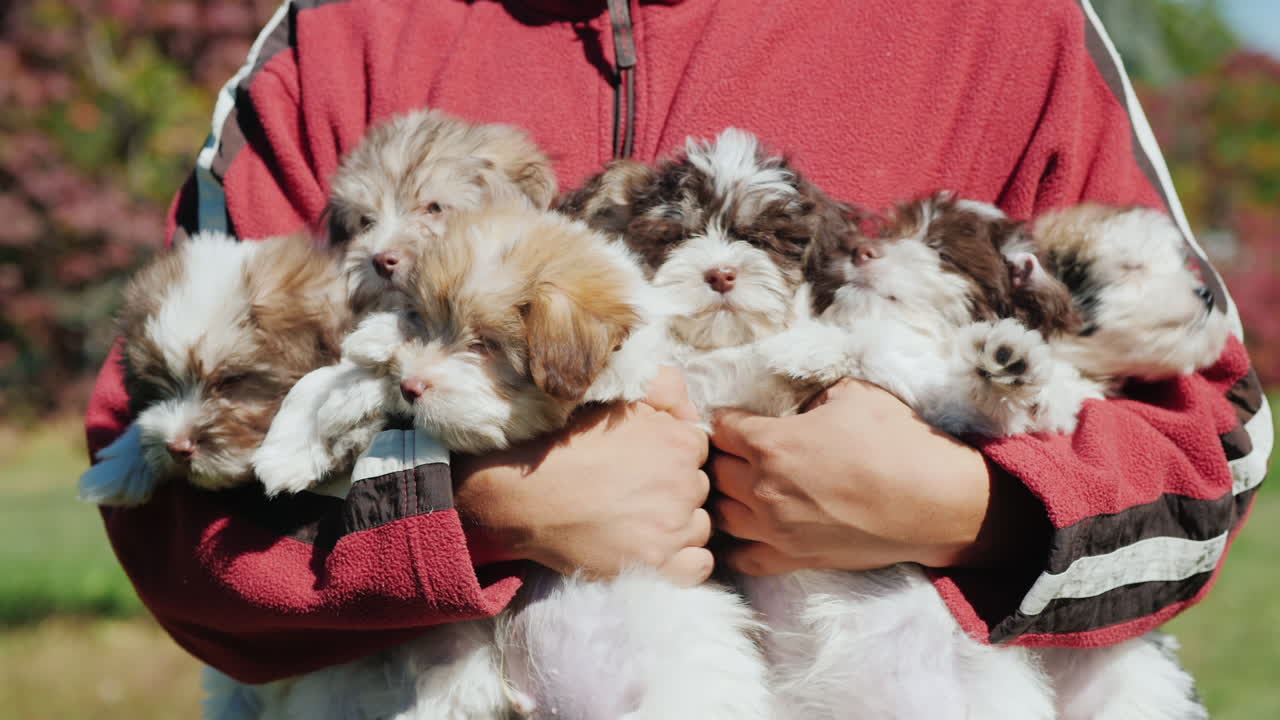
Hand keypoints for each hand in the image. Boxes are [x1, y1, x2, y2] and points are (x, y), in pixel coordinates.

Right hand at [452, 366, 713, 585]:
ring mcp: (672, 527)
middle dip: (675, 491)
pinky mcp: (657, 564)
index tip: (645, 465)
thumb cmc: (566, 446)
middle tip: (634, 493)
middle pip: (699, 490)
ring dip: (678, 526)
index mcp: (679, 441)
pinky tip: (657, 551)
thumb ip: (662, 388)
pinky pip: (699, 566)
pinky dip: (684, 560)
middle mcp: (684, 483)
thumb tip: (686, 396)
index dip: (672, 458)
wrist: (525, 496)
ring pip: (699, 527)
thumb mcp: (614, 401)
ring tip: (638, 521)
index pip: (698, 451)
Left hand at [709, 378, 1040, 575]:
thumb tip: (801, 410)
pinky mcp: (794, 558)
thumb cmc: (898, 442)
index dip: (726, 420)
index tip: (736, 420)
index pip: (720, 428)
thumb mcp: (853, 395)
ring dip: (726, 498)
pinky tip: (747, 532)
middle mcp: (763, 487)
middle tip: (737, 452)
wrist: (935, 502)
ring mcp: (776, 528)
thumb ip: (812, 399)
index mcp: (772, 443)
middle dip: (722, 457)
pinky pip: (744, 558)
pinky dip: (737, 546)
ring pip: (721, 514)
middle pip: (714, 471)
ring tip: (740, 488)